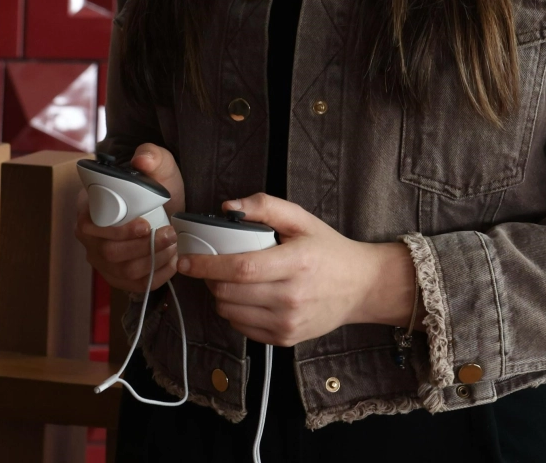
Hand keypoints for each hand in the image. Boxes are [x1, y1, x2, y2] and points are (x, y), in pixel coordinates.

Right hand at [74, 144, 186, 294]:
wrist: (167, 204)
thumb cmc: (156, 183)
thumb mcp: (158, 163)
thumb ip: (151, 155)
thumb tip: (142, 160)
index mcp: (87, 210)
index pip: (92, 229)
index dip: (118, 232)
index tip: (146, 225)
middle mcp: (89, 239)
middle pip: (109, 254)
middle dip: (143, 248)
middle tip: (170, 235)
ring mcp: (102, 261)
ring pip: (123, 273)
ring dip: (152, 262)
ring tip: (173, 247)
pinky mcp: (119, 277)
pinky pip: (134, 286)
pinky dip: (156, 277)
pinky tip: (172, 263)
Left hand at [175, 193, 416, 346]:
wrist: (360, 287)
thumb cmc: (328, 250)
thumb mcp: (302, 219)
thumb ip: (266, 206)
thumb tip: (229, 207)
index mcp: (296, 263)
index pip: (241, 268)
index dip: (207, 265)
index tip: (185, 259)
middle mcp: (292, 297)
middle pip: (230, 293)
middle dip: (210, 279)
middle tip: (210, 265)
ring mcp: (289, 323)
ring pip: (231, 313)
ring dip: (219, 296)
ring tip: (229, 280)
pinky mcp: (286, 339)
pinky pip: (242, 328)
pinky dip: (234, 312)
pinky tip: (245, 296)